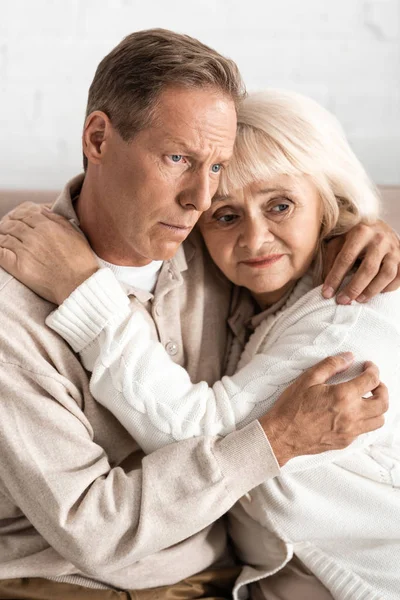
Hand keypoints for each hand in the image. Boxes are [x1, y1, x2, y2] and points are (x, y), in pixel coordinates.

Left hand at [0, 202, 98, 303]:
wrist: (79, 285)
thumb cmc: (81, 262)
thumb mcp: (75, 234)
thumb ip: (58, 219)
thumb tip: (44, 211)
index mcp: (48, 226)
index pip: (26, 213)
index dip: (19, 214)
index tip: (16, 217)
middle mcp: (34, 236)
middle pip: (13, 224)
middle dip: (8, 224)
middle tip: (5, 227)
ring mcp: (26, 251)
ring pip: (4, 237)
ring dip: (1, 236)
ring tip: (2, 238)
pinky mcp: (19, 266)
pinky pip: (1, 253)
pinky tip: (0, 249)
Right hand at [259, 353, 386, 466]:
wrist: (281, 436)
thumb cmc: (291, 407)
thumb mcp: (308, 378)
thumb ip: (331, 365)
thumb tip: (348, 357)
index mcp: (343, 396)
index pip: (371, 380)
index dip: (373, 370)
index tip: (367, 366)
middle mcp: (351, 415)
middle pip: (383, 402)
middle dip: (382, 388)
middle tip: (373, 382)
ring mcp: (350, 431)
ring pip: (379, 420)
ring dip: (377, 407)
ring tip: (366, 399)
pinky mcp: (345, 442)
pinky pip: (364, 430)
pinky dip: (364, 419)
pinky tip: (351, 413)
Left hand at [322, 220, 399, 303]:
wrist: (378, 227)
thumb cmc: (353, 238)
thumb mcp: (338, 242)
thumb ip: (330, 260)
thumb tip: (325, 285)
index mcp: (360, 232)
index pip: (346, 258)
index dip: (335, 278)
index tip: (326, 293)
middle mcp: (380, 239)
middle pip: (368, 268)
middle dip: (354, 288)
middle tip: (342, 301)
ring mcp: (394, 249)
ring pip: (386, 274)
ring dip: (371, 290)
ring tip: (358, 300)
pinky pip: (399, 277)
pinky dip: (388, 288)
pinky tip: (376, 293)